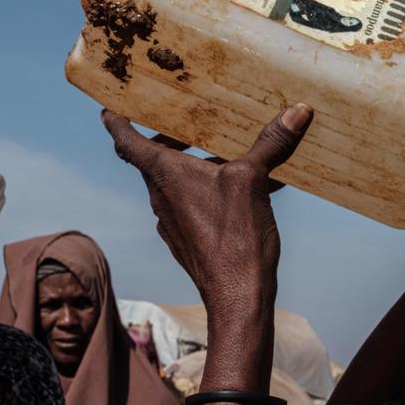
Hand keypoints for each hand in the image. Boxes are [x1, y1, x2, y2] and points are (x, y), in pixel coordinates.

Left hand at [101, 104, 313, 320]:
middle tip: (189, 120)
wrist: (237, 297)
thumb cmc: (235, 237)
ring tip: (230, 151)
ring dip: (196, 163)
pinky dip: (212, 188)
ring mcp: (173, 221)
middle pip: (154, 158)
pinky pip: (194, 203)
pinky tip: (250, 188)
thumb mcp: (253, 181)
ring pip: (177, 181)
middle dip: (170, 137)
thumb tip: (297, 111)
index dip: (116, 120)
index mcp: (166, 175)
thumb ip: (270, 144)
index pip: (127, 141)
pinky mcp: (189, 238)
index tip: (108, 108)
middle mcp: (162, 196)